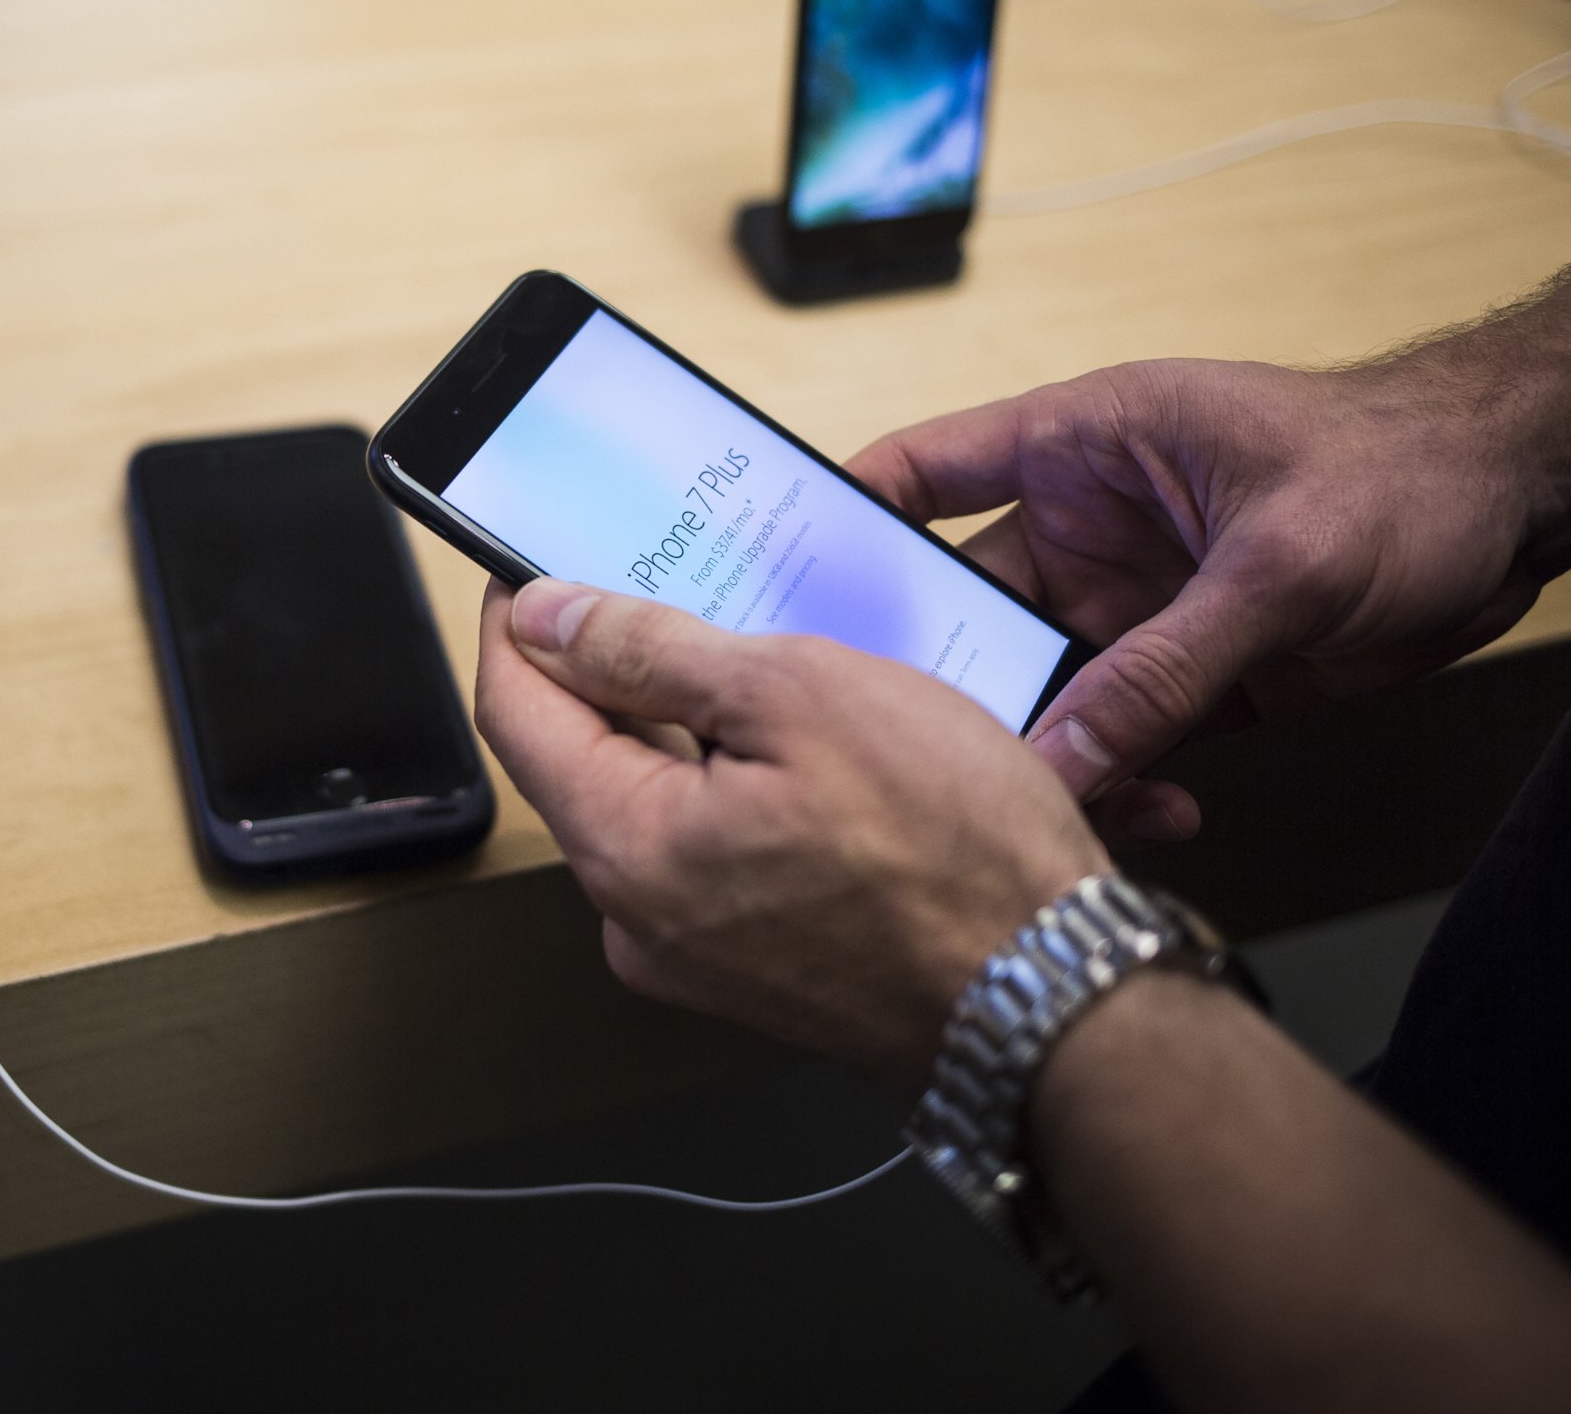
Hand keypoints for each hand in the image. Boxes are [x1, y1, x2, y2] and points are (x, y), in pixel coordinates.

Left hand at [477, 578, 1106, 1090]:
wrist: (1056, 1003)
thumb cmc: (954, 853)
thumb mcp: (800, 694)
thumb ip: (653, 652)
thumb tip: (548, 620)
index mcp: (626, 848)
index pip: (514, 713)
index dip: (518, 625)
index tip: (534, 567)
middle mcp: (638, 917)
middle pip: (582, 760)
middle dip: (614, 667)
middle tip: (671, 588)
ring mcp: (697, 955)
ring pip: (657, 804)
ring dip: (691, 725)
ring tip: (761, 656)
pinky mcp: (757, 970)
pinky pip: (715, 853)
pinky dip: (739, 786)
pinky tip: (806, 744)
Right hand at [847, 358, 1541, 828]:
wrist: (1524, 504)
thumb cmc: (1402, 470)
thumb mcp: (1280, 566)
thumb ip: (1166, 668)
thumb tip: (1062, 756)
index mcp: (1082, 445)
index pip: (923, 471)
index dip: (841, 522)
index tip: (774, 586)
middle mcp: (1089, 527)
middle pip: (970, 611)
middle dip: (940, 681)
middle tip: (895, 753)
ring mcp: (1135, 604)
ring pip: (1044, 691)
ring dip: (1038, 750)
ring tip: (1027, 813)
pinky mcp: (1189, 673)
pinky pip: (1122, 737)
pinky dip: (1120, 782)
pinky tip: (1143, 817)